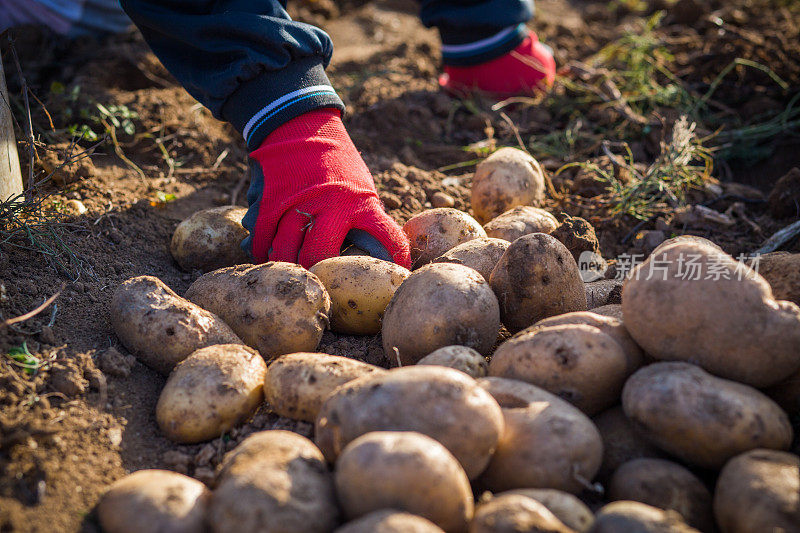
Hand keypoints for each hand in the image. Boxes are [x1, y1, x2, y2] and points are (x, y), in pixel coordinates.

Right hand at [243, 109, 409, 268]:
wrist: (301, 124)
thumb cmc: (336, 161)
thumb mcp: (359, 184)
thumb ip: (361, 215)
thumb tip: (368, 251)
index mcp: (361, 202)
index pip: (387, 238)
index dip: (395, 261)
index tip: (396, 275)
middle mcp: (330, 205)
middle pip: (320, 255)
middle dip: (316, 274)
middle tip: (316, 280)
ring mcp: (297, 203)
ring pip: (285, 250)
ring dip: (285, 264)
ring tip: (289, 270)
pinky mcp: (269, 200)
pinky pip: (261, 236)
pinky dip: (261, 250)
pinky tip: (265, 254)